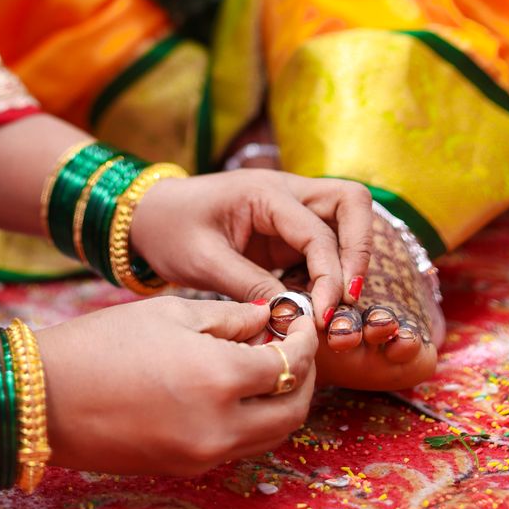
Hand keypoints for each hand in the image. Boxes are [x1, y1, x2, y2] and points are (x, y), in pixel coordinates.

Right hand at [36, 298, 316, 474]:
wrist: (47, 397)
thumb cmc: (103, 343)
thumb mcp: (170, 313)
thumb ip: (229, 318)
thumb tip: (268, 318)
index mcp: (219, 379)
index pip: (290, 365)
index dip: (303, 339)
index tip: (300, 318)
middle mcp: (221, 427)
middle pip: (293, 412)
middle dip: (304, 376)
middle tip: (294, 344)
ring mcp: (204, 455)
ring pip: (271, 436)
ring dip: (282, 401)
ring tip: (266, 363)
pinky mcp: (186, 468)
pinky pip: (239, 446)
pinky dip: (252, 419)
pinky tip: (234, 387)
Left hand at [129, 170, 372, 323]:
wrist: (149, 218)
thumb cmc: (171, 230)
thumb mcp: (204, 261)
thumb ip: (249, 285)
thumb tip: (293, 316)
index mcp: (265, 192)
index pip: (318, 231)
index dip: (330, 274)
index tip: (323, 315)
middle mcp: (286, 193)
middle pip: (352, 203)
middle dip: (359, 250)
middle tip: (347, 298)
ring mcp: (290, 210)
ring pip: (345, 221)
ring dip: (349, 261)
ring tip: (332, 306)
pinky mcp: (287, 232)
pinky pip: (324, 246)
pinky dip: (327, 273)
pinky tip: (312, 303)